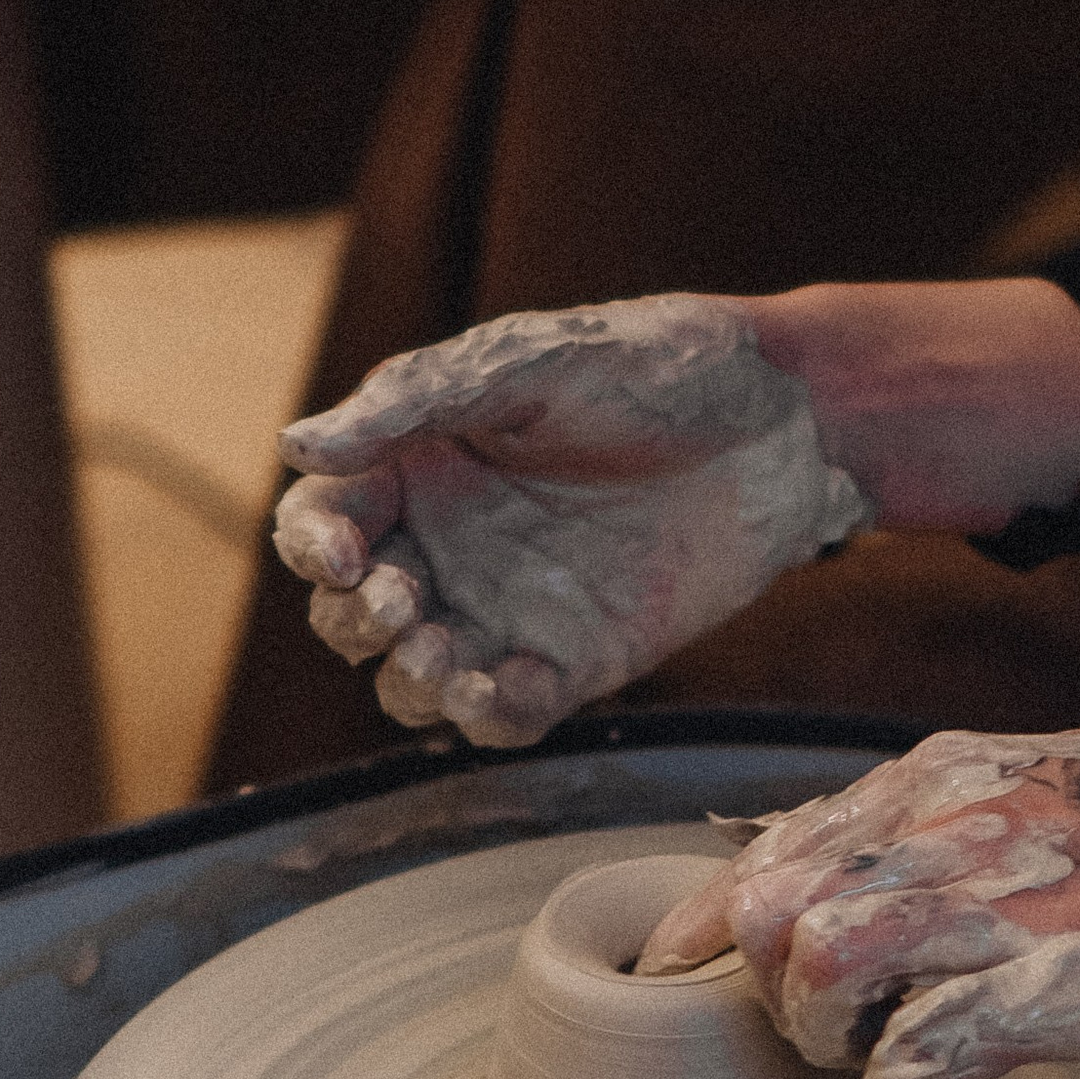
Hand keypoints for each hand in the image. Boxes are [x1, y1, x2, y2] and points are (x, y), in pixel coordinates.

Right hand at [273, 296, 873, 748]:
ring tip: (445, 658)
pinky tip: (512, 686)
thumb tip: (297, 444)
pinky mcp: (573, 661)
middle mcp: (450, 544)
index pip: (323, 522)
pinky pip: (503, 714)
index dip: (313, 547)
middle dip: (356, 621)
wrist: (782, 422)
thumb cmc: (655, 366)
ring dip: (410, 683)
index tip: (345, 554)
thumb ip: (415, 403)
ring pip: (412, 681)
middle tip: (402, 603)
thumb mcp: (528, 363)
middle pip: (350, 615)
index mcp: (419, 464)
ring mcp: (507, 609)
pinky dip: (490, 714)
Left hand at [645, 724, 1079, 1078]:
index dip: (708, 926)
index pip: (773, 844)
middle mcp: (946, 825)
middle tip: (816, 1044)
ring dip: (825, 1047)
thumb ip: (958, 827)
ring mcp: (989, 904)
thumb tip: (875, 881)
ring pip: (813, 974)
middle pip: (764, 908)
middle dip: (762, 994)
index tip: (682, 982)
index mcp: (946, 777)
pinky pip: (908, 1062)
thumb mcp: (1056, 792)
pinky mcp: (1040, 986)